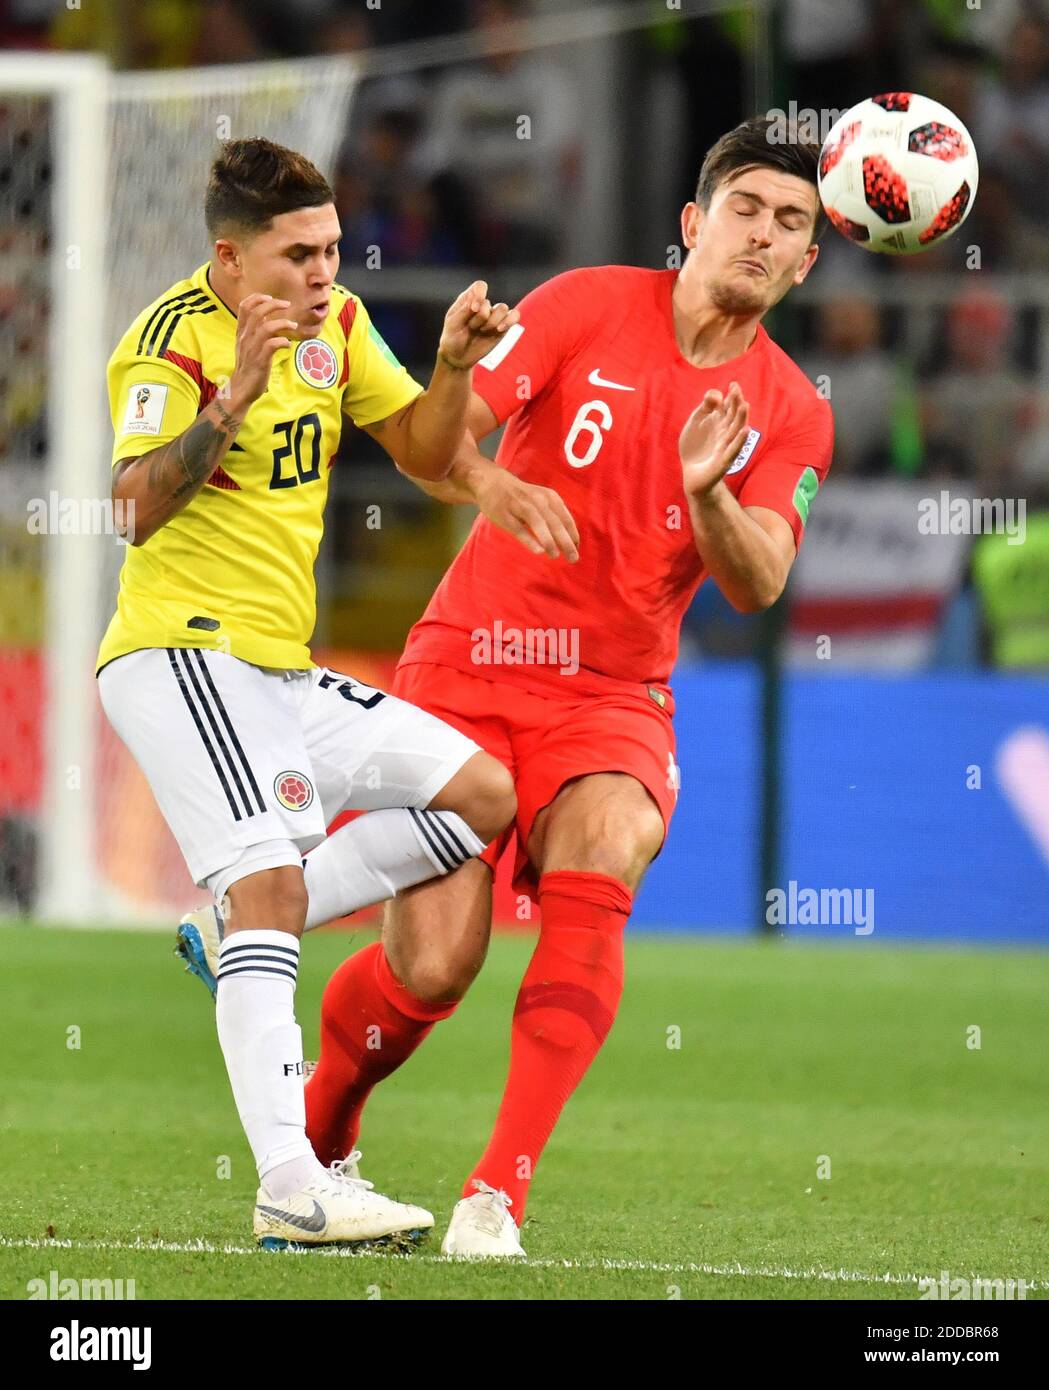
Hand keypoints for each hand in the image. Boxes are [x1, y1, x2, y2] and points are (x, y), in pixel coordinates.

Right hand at [229, 293, 297, 405]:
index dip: (257, 298)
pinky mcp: (260, 361)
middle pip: (257, 312)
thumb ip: (253, 332)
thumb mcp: (246, 346)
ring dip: (283, 323)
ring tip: (293, 325)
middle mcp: (245, 338)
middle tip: (287, 305)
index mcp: (241, 333)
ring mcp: (252, 349)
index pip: (244, 307)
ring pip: (266, 327)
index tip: (270, 297)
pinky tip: (288, 344)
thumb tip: (265, 319)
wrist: (241, 389)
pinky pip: (272, 345)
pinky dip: (283, 341)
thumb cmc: (248, 367)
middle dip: (273, 305)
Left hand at [438, 280, 519, 370]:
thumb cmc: (453, 338)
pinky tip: (500, 329)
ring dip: (491, 322)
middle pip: (488, 303)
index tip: (473, 308)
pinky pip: (514, 316)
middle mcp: (483, 305)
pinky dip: (510, 320)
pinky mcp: (503, 326)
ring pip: (502, 308)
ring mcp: (494, 315)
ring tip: (482, 331)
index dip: (479, 295)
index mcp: (469, 299)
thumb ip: (464, 310)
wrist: (459, 356)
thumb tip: (479, 301)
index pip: (480, 286)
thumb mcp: (453, 324)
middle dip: (480, 318)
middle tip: (471, 328)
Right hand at [473, 468, 578, 560]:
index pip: (565, 518)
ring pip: (538, 523)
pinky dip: (529, 539)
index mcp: (549, 497)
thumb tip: (570, 540)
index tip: (577, 549)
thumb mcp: (541, 499)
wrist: (491, 482)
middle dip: (566, 541)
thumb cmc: (521, 496)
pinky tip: (538, 551)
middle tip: (573, 559)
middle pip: (554, 522)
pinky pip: (518, 528)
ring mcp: (520, 506)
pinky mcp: (504, 514)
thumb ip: (554, 515)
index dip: (573, 534)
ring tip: (555, 555)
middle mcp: (537, 500)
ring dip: (549, 540)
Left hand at [678, 381, 750, 497]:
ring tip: (745, 405)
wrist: (692, 474)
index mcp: (720, 422)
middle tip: (737, 390)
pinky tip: (745, 430)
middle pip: (734, 416)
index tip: (733, 384)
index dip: (732, 396)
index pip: (729, 407)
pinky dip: (739, 440)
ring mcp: (726, 446)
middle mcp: (726, 433)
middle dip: (736, 403)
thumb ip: (705, 407)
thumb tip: (716, 393)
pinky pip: (734, 449)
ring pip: (736, 431)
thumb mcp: (696, 422)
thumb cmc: (695, 447)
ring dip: (741, 418)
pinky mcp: (724, 461)